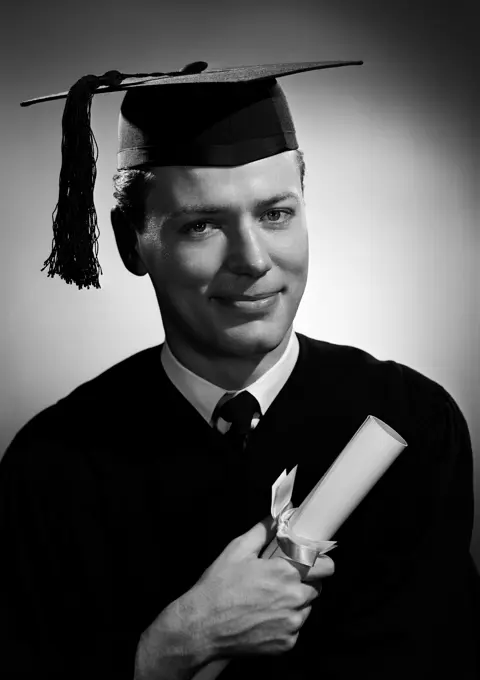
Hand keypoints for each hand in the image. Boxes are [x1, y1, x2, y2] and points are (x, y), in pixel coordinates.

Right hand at [182, 517, 334, 659]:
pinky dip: (285, 623)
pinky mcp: (285, 643)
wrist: (201, 626)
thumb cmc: (218, 587)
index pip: (325, 567)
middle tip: (283, 580)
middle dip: (304, 581)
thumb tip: (279, 516)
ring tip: (269, 599)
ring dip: (295, 603)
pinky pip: (295, 628)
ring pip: (306, 608)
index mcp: (284, 573)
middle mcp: (293, 599)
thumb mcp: (238, 550)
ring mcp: (290, 624)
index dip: (320, 562)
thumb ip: (263, 531)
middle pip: (317, 587)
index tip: (314, 561)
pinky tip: (264, 617)